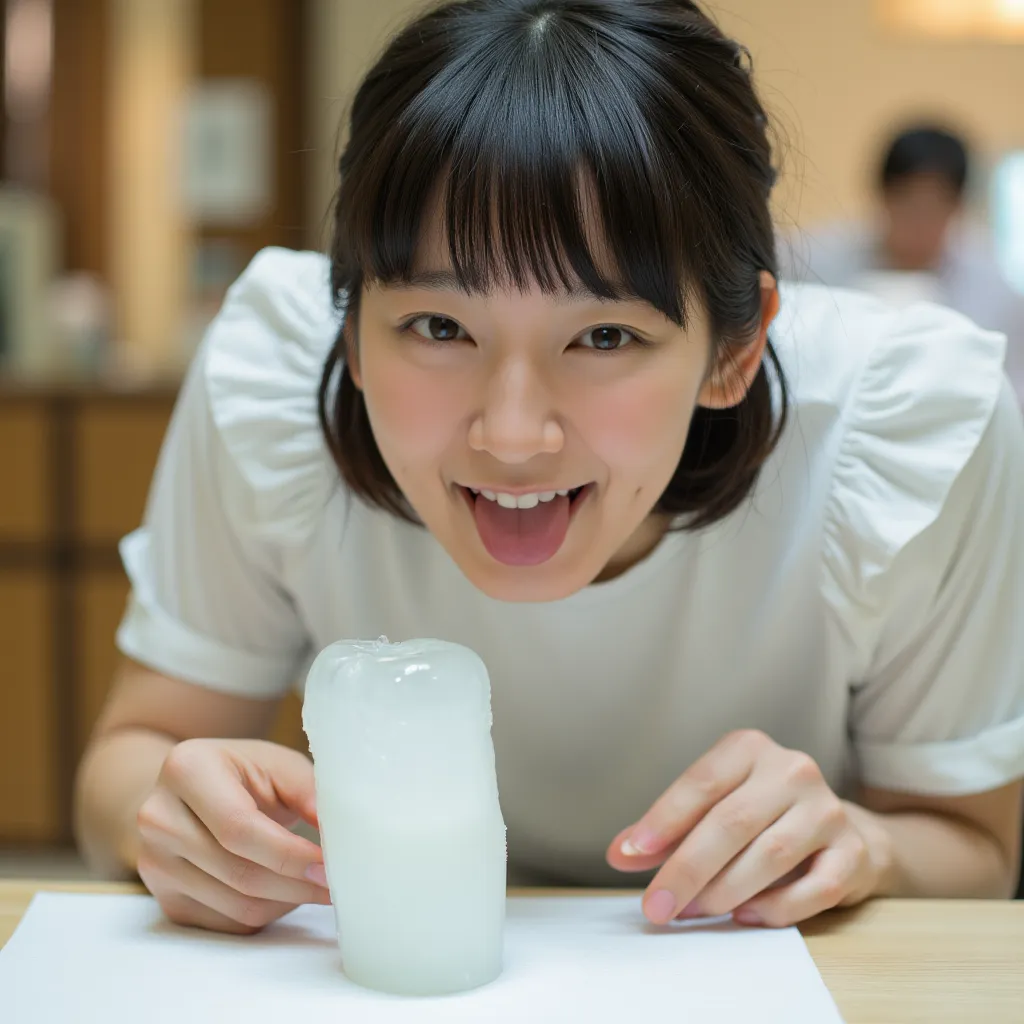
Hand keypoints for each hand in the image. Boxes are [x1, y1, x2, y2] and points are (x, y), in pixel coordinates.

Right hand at [137, 739, 330, 934]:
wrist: (193, 791)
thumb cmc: (244, 773)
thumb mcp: (278, 764)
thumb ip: (309, 791)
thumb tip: (340, 832)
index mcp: (186, 769)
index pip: (239, 828)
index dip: (289, 854)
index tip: (328, 865)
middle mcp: (157, 817)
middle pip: (238, 873)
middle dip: (296, 884)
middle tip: (335, 883)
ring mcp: (153, 862)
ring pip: (236, 906)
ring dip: (287, 902)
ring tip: (314, 883)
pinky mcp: (163, 898)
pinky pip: (227, 923)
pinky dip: (267, 913)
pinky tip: (284, 890)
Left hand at [606, 730, 882, 927]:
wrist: (840, 832)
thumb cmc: (761, 816)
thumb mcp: (713, 807)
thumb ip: (667, 830)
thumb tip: (620, 854)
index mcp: (750, 749)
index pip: (701, 782)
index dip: (663, 820)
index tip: (631, 855)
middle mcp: (792, 770)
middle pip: (731, 822)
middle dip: (687, 869)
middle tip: (656, 905)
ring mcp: (827, 809)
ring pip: (770, 856)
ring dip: (723, 891)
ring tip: (692, 911)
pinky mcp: (854, 852)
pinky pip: (813, 888)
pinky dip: (774, 908)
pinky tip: (744, 915)